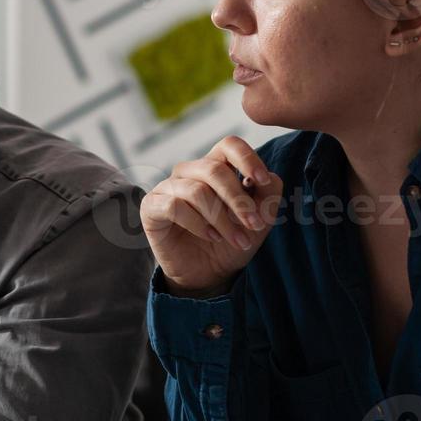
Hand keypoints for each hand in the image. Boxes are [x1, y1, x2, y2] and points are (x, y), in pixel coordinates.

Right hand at [140, 136, 282, 296]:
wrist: (207, 274)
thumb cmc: (230, 241)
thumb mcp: (259, 221)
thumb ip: (268, 195)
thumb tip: (266, 178)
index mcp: (215, 167)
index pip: (229, 145)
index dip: (247, 158)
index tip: (262, 181)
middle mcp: (189, 172)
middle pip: (214, 170)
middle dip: (238, 200)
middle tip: (255, 225)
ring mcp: (168, 187)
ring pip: (197, 191)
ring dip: (222, 219)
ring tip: (238, 240)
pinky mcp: (152, 207)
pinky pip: (175, 206)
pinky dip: (198, 224)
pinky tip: (211, 237)